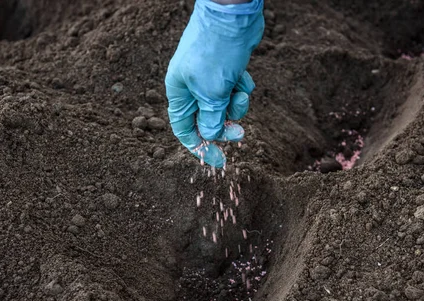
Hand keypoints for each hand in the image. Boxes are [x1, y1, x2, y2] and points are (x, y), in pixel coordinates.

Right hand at [165, 0, 263, 167]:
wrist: (232, 13)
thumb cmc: (215, 52)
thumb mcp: (212, 93)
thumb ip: (211, 118)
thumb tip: (210, 136)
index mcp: (179, 92)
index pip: (184, 129)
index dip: (200, 147)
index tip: (219, 162)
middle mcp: (192, 86)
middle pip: (207, 120)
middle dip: (225, 126)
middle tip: (241, 134)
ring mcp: (209, 76)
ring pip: (225, 105)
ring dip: (237, 104)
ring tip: (242, 90)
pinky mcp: (226, 68)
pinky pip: (235, 89)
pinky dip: (242, 87)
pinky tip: (244, 75)